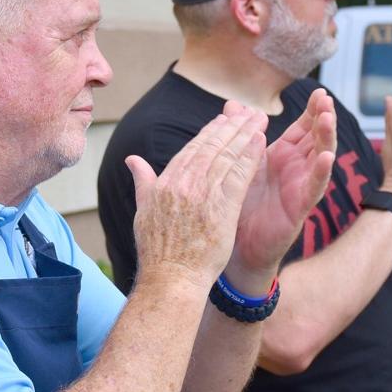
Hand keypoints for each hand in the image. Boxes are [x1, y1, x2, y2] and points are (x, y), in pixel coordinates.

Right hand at [126, 106, 267, 289]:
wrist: (171, 279)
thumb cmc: (158, 252)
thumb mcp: (144, 211)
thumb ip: (143, 181)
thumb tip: (132, 159)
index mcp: (164, 183)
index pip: (191, 150)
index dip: (209, 133)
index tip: (222, 121)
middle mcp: (182, 183)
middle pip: (210, 147)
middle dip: (230, 127)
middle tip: (245, 112)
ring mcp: (202, 194)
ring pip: (226, 156)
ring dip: (243, 135)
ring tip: (257, 121)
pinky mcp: (222, 208)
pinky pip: (239, 175)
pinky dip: (250, 156)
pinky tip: (260, 143)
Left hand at [226, 91, 336, 291]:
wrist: (237, 245)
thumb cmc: (241, 204)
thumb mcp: (240, 163)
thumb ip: (239, 134)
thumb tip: (232, 104)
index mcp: (282, 156)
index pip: (302, 128)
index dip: (311, 110)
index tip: (319, 91)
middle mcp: (296, 168)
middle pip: (316, 137)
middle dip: (323, 117)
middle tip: (326, 98)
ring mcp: (301, 186)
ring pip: (321, 157)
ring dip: (326, 138)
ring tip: (328, 118)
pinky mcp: (300, 207)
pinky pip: (314, 187)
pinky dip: (320, 172)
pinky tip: (326, 158)